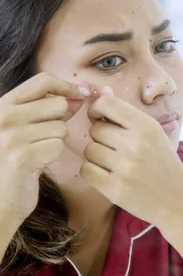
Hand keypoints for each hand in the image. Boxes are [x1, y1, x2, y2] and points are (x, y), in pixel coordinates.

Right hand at [0, 73, 88, 220]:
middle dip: (61, 120)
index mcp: (3, 105)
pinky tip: (39, 162)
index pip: (43, 80)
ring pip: (61, 127)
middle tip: (44, 136)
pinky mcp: (21, 156)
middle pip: (58, 104)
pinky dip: (54, 154)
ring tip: (38, 150)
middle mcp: (3, 116)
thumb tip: (81, 92)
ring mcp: (10, 136)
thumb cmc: (20, 157)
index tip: (82, 93)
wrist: (2, 195)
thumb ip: (51, 107)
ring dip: (57, 140)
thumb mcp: (28, 125)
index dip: (67, 85)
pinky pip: (58, 145)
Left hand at [79, 87, 182, 226]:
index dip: (97, 109)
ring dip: (96, 157)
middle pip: (95, 129)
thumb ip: (126, 114)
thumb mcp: (153, 134)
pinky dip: (93, 173)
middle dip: (101, 138)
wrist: (178, 201)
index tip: (102, 119)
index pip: (106, 104)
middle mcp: (136, 144)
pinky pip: (86, 170)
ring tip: (116, 164)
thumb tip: (100, 91)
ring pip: (89, 150)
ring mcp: (125, 167)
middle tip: (117, 149)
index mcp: (147, 126)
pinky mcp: (115, 188)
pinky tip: (109, 176)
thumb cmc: (162, 164)